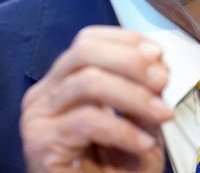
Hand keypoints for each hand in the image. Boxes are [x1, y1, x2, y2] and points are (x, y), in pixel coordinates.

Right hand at [20, 26, 172, 172]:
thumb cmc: (111, 171)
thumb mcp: (137, 125)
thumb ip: (143, 94)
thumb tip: (158, 65)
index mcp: (61, 82)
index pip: (88, 40)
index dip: (124, 41)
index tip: (159, 56)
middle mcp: (44, 94)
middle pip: (84, 52)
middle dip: (130, 62)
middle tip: (162, 80)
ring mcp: (38, 117)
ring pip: (88, 82)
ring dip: (133, 95)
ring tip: (162, 114)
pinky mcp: (40, 143)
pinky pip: (87, 121)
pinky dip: (123, 129)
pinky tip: (143, 143)